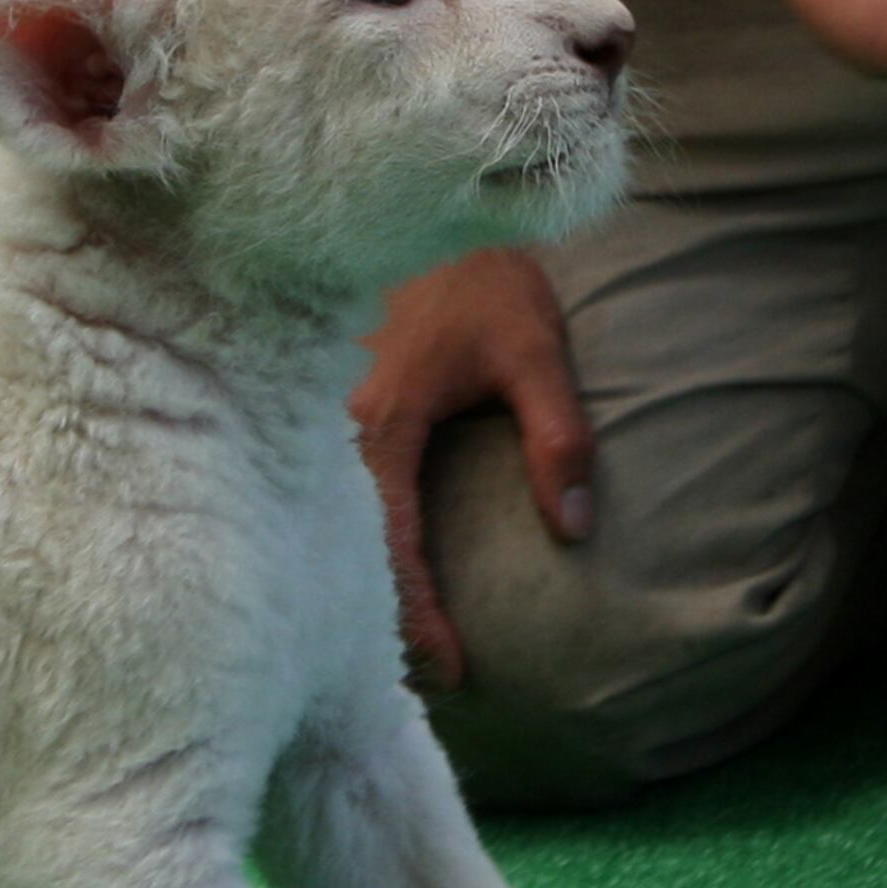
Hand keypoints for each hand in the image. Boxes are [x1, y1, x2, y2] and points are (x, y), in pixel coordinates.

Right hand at [350, 247, 593, 691]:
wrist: (416, 203)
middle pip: (342, 547)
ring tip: (384, 640)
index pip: (393, 545)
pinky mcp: (311, 403)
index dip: (420, 615)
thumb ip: (558, 437)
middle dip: (374, 618)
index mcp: (382, 421)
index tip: (456, 671)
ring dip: (353, 580)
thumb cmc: (480, 278)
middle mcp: (331, 425)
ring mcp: (311, 414)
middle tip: (415, 684)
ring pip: (324, 521)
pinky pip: (319, 490)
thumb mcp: (534, 351)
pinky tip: (358, 565)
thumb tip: (575, 531)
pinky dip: (339, 538)